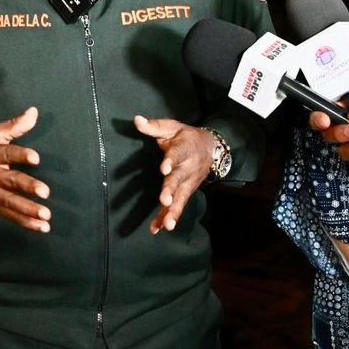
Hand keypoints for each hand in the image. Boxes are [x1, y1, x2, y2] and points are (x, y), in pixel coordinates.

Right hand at [0, 106, 50, 231]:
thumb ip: (14, 125)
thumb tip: (34, 111)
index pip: (6, 153)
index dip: (20, 155)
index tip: (36, 158)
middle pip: (9, 181)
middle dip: (27, 186)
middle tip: (45, 192)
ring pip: (9, 202)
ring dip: (28, 210)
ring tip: (46, 215)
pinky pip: (8, 215)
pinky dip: (25, 223)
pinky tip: (42, 227)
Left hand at [134, 116, 213, 233]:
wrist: (211, 147)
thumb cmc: (186, 136)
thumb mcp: (172, 127)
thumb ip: (154, 126)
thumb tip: (136, 119)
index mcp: (184, 148)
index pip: (178, 154)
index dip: (171, 161)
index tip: (164, 168)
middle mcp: (188, 167)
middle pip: (179, 179)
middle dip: (171, 190)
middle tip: (164, 200)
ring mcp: (189, 182)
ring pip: (181, 197)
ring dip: (174, 211)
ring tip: (168, 224)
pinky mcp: (187, 192)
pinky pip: (178, 205)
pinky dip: (169, 217)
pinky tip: (160, 228)